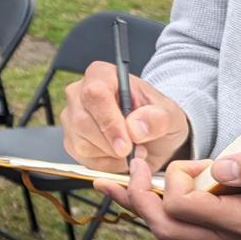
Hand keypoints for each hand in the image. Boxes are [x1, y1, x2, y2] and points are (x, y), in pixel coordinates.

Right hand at [61, 62, 191, 171]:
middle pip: (83, 121)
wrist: (153, 135)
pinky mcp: (70, 140)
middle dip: (112, 144)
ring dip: (111, 155)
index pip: (95, 94)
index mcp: (102, 75)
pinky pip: (82, 158)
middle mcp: (79, 93)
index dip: (109, 121)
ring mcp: (71, 117)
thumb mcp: (170, 115)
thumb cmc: (156, 117)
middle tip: (137, 150)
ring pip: (82, 143)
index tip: (126, 144)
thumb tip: (135, 127)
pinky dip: (105, 163)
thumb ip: (158, 118)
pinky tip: (118, 155)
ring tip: (132, 150)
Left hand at [94, 136, 240, 239]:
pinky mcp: (235, 232)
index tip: (169, 156)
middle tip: (119, 171)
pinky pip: (188, 225)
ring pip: (172, 230)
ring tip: (120, 180)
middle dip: (136, 199)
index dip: (167, 181)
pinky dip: (164, 206)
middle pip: (165, 228)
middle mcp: (237, 239)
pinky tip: (153, 185)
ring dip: (144, 204)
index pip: (182, 208)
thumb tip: (220, 168)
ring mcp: (235, 239)